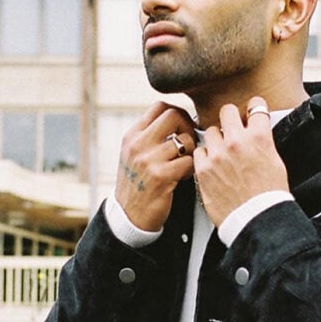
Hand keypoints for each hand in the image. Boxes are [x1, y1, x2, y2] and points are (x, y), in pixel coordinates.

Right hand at [115, 102, 195, 231]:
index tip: (183, 127)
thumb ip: (150, 136)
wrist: (128, 215)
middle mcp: (138, 144)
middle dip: (189, 126)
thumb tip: (178, 118)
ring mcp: (148, 160)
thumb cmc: (138, 182)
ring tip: (185, 163)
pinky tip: (183, 176)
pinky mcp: (161, 177)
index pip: (160, 106)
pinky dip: (191, 168)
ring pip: (185, 141)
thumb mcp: (134, 154)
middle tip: (190, 141)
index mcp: (132, 135)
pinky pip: (189, 162)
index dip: (178, 112)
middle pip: (173, 115)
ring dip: (192, 152)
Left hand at [194, 97, 288, 225]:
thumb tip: (257, 133)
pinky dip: (205, 157)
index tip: (251, 112)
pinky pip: (199, 152)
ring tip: (222, 154)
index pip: (256, 106)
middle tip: (231, 128)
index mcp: (259, 138)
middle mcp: (237, 142)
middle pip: (227, 111)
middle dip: (230, 118)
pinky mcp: (203, 169)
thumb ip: (263, 142)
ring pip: (210, 131)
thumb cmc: (268, 196)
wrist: (256, 220)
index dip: (253, 108)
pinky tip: (213, 166)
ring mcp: (218, 154)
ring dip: (216, 140)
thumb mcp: (275, 162)